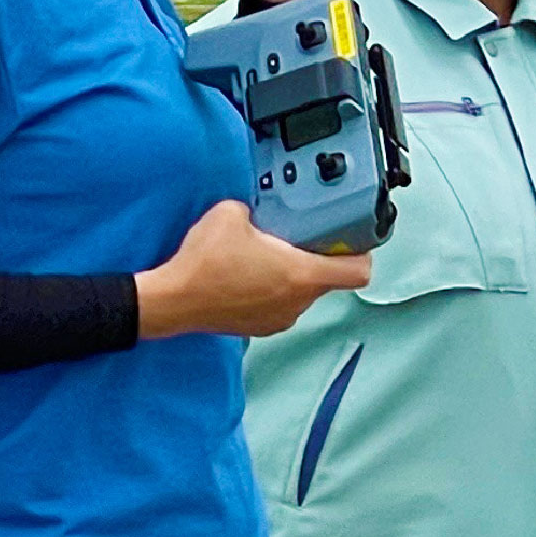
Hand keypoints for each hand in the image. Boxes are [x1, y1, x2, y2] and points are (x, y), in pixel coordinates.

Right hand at [136, 200, 369, 340]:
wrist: (173, 300)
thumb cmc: (205, 263)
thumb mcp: (231, 213)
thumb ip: (255, 209)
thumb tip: (254, 212)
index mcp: (302, 275)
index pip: (358, 272)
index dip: (362, 255)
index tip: (353, 243)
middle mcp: (298, 302)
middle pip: (327, 280)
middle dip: (316, 259)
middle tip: (297, 240)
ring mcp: (280, 318)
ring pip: (300, 293)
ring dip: (290, 276)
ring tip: (264, 258)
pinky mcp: (261, 327)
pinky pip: (278, 304)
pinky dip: (271, 291)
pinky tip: (247, 276)